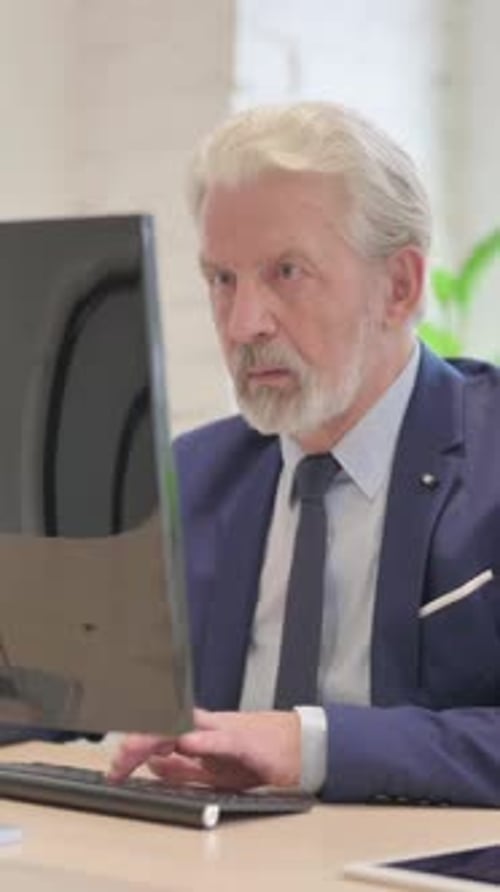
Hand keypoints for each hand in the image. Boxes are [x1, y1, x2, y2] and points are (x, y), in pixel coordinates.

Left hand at [108, 708, 300, 789]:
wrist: (301, 746)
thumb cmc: (262, 755)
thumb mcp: (216, 770)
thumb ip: (186, 770)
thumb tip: (155, 768)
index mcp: (200, 735)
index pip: (161, 735)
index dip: (134, 749)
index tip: (114, 768)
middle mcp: (208, 728)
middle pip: (167, 726)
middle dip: (138, 742)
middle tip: (116, 764)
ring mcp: (225, 730)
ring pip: (186, 726)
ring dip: (160, 737)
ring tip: (136, 749)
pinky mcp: (246, 741)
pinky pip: (221, 739)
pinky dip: (203, 742)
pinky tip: (186, 745)